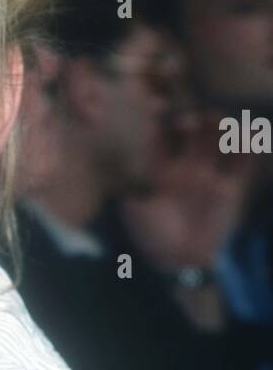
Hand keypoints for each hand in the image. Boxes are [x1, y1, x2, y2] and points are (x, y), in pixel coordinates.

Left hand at [119, 106, 252, 269]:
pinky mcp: (229, 188)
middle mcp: (184, 167)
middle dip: (192, 121)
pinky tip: (247, 133)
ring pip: (216, 142)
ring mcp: (207, 175)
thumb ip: (131, 180)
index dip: (161, 121)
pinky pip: (239, 163)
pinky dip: (246, 147)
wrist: (178, 261)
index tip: (158, 108)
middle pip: (191, 132)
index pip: (161, 135)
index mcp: (159, 168)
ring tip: (217, 120)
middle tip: (191, 121)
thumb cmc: (150, 235)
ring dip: (218, 128)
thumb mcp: (133, 207)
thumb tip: (122, 156)